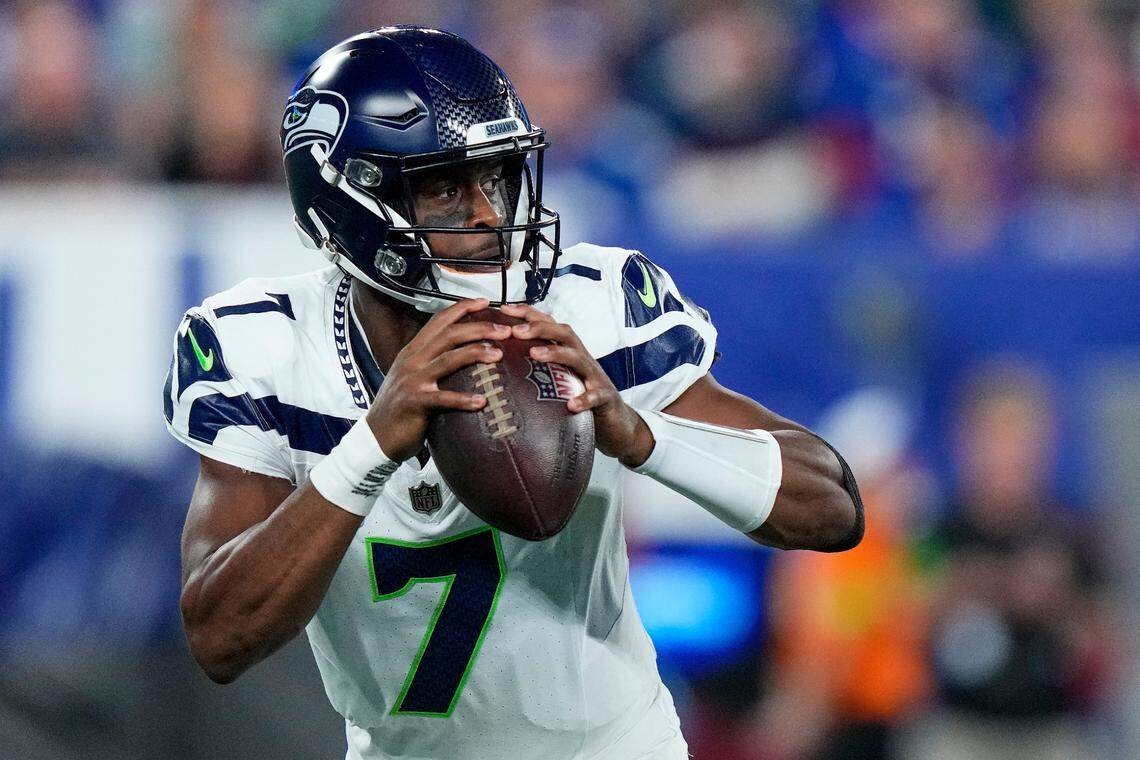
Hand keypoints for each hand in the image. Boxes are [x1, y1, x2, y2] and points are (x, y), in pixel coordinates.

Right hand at [365, 299, 511, 460]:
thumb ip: (432, 361)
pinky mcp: (415, 402)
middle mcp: (412, 360)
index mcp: (413, 350)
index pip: (439, 320)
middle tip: (504, 330)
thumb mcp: (412, 375)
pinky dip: (463, 399)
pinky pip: (443, 398)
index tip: (486, 302)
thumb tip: (462, 352)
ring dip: (475, 353)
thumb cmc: (400, 407)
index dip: (463, 308)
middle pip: (449, 334)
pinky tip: (482, 401)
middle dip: (479, 328)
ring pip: (448, 359)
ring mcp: (412, 380)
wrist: (376, 435)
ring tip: (498, 355)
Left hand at [499, 304, 653, 466]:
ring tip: (534, 354)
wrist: (615, 418)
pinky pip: (595, 395)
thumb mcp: (559, 376)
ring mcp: (595, 376)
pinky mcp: (605, 397)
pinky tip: (571, 405)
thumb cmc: (581, 394)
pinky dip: (584, 399)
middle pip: (564, 333)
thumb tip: (502, 360)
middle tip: (515, 331)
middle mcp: (582, 358)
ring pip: (577, 357)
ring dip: (555, 353)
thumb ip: (538, 366)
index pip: (550, 324)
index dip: (528, 314)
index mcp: (568, 351)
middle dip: (539, 327)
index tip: (504, 310)